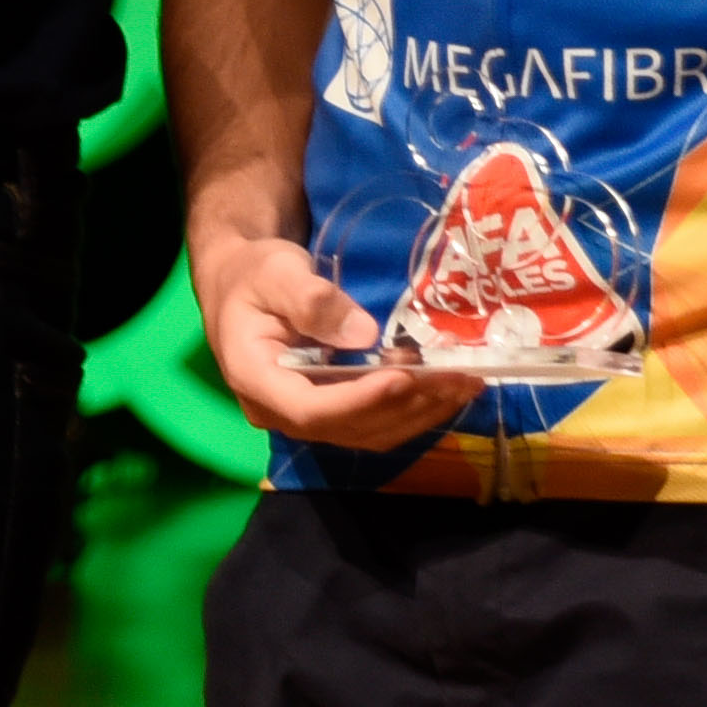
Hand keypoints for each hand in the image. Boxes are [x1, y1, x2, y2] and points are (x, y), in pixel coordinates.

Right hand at [195, 228, 478, 451]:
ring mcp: (305, 416)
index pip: (311, 409)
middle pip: (348, 427)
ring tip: (465, 384)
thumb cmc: (253, 274)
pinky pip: (372, 423)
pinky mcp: (328, 409)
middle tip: (457, 378)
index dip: (360, 400)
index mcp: (256, 380)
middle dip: (406, 405)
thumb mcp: (276, 273)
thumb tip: (363, 335)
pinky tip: (448, 391)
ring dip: (419, 413)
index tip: (404, 376)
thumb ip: (312, 301)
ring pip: (367, 433)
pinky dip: (412, 411)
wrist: (240, 283)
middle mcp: (279, 411)